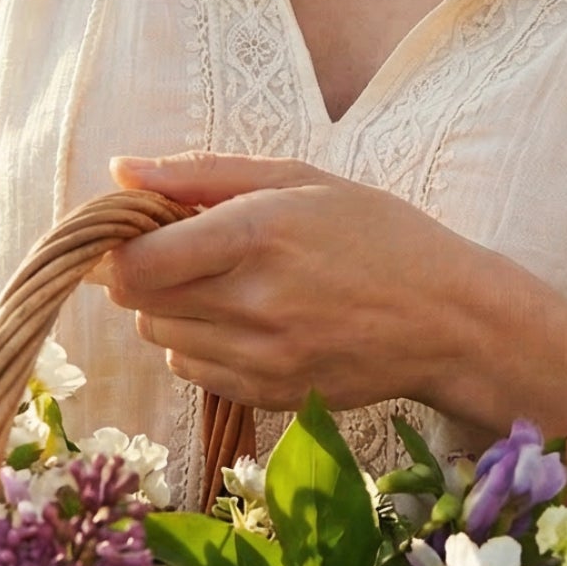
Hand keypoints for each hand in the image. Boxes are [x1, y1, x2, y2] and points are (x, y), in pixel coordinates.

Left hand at [98, 153, 475, 411]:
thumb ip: (201, 174)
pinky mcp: (268, 395)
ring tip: (223, 282)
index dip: (120, 245)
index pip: (137, 262)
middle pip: (139, 301)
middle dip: (144, 272)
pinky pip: (192, 370)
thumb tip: (120, 170)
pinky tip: (244, 319)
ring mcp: (261, 358)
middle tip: (184, 249)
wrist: (446, 320)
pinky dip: (199, 343)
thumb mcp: (299, 180)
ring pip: (160, 337)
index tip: (137, 229)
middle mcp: (254, 303)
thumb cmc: (376, 234)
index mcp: (258, 234)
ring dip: (171, 308)